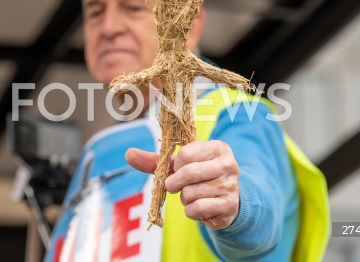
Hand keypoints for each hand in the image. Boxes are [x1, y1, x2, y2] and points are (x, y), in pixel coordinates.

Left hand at [125, 140, 239, 229]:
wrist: (227, 200)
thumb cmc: (200, 177)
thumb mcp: (181, 165)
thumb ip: (156, 160)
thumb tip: (128, 153)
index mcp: (217, 147)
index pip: (186, 153)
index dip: (176, 165)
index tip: (178, 170)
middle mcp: (228, 164)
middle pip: (188, 173)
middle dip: (174, 183)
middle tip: (174, 186)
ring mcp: (231, 185)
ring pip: (191, 193)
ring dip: (184, 198)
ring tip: (192, 196)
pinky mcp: (229, 205)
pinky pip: (197, 209)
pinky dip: (190, 211)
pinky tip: (198, 207)